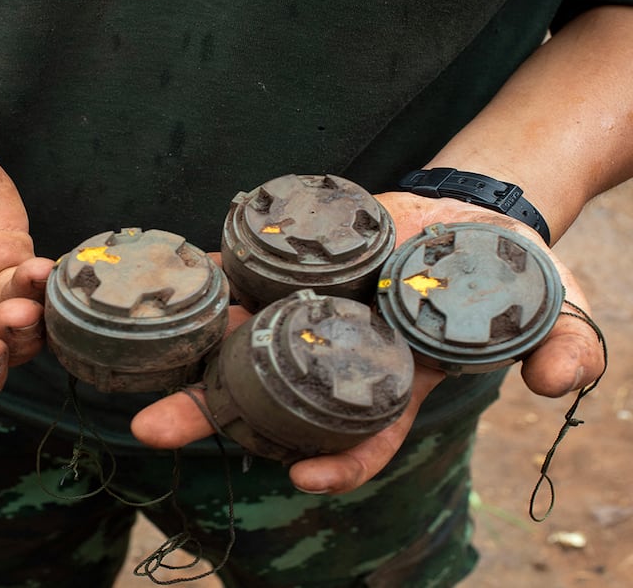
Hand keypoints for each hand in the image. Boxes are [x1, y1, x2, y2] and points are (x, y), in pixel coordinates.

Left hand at [131, 195, 604, 493]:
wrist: (475, 213)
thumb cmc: (510, 272)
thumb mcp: (550, 307)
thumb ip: (558, 347)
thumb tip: (558, 382)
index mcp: (393, 378)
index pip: (361, 435)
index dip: (339, 461)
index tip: (303, 477)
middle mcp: (338, 350)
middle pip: (268, 393)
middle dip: (212, 413)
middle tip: (152, 429)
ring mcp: (311, 305)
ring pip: (241, 333)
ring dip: (188, 345)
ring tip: (132, 357)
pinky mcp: (297, 260)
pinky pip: (246, 268)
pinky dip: (207, 271)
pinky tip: (162, 277)